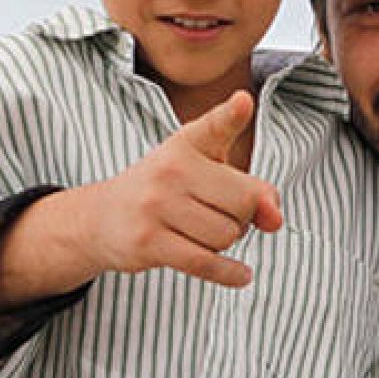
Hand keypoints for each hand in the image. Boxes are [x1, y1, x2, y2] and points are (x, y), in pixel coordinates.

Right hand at [64, 90, 281, 287]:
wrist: (103, 217)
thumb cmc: (167, 190)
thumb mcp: (206, 172)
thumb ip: (253, 188)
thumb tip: (275, 219)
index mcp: (185, 144)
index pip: (214, 126)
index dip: (231, 114)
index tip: (243, 102)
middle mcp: (170, 169)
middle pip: (243, 204)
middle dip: (243, 217)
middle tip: (218, 214)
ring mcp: (156, 206)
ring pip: (226, 236)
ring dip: (226, 243)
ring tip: (203, 232)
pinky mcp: (148, 242)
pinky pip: (205, 262)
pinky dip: (230, 273)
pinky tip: (242, 275)